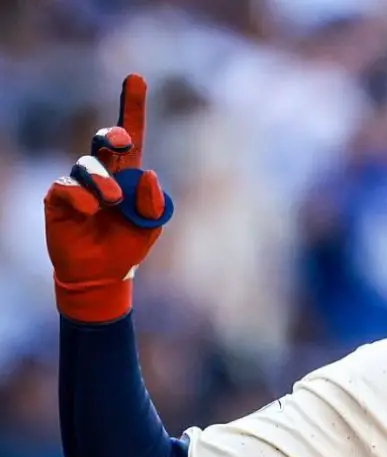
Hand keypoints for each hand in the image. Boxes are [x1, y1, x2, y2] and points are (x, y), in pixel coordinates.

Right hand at [44, 74, 173, 322]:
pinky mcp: (58, 199)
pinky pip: (66, 188)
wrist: (102, 274)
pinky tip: (89, 211)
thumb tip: (148, 172)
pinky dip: (81, 198)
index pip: (130, 134)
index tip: (136, 78)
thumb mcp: (151, 224)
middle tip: (122, 142)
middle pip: (104, 140)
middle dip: (112, 134)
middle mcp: (103, 173)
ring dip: (102, 182)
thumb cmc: (128, 244)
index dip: (132, 106)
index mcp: (129, 173)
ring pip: (87, 165)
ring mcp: (78, 184)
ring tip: (112, 201)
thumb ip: (154, 201)